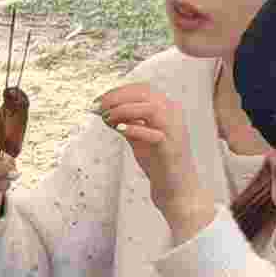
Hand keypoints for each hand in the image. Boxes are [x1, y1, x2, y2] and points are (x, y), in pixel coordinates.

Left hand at [94, 83, 218, 239]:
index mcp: (167, 109)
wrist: (176, 186)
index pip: (142, 90)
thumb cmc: (158, 160)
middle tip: (98, 106)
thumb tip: (105, 112)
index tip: (99, 100)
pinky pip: (153, 133)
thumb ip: (126, 123)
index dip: (118, 92)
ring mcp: (173, 130)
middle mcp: (173, 115)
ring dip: (125, 109)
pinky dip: (135, 128)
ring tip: (107, 117)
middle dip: (118, 97)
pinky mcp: (170, 148)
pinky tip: (119, 129)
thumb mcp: (138, 137)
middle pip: (145, 94)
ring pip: (151, 108)